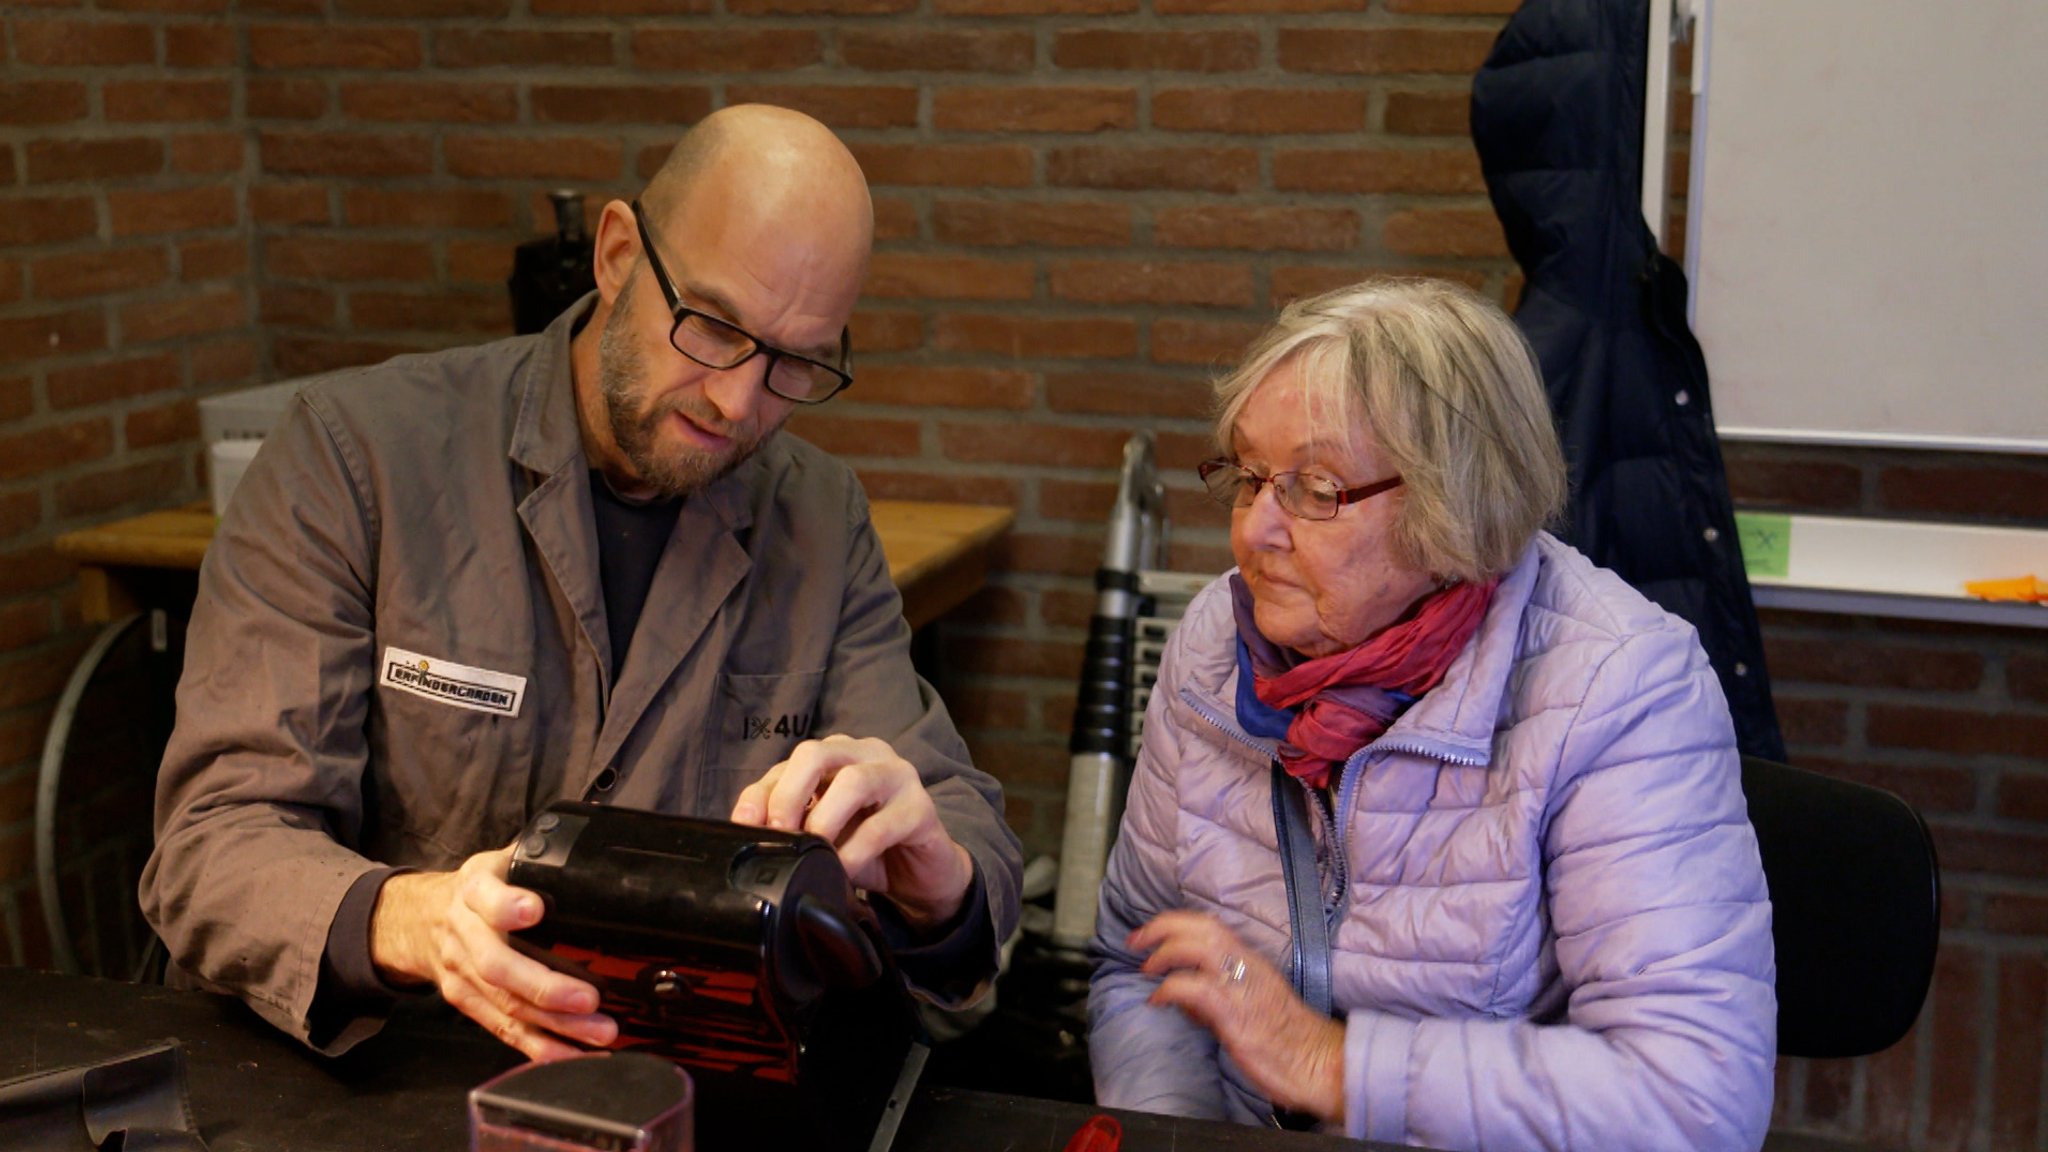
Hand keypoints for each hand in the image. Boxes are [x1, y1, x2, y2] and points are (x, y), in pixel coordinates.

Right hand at [368, 844, 617, 1060]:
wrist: (417, 919)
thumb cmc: (476, 889)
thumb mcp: (497, 861)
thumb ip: (536, 859)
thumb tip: (591, 854)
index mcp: (473, 889)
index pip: (486, 895)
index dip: (507, 905)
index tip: (534, 910)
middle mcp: (463, 933)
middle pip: (498, 966)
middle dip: (545, 986)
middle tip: (588, 998)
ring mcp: (462, 974)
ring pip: (506, 1004)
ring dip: (555, 1025)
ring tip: (599, 1032)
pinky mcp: (466, 1003)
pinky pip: (503, 1029)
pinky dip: (538, 1046)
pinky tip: (572, 1054)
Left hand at [731, 733, 974, 932]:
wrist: (922, 875)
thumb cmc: (867, 848)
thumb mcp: (821, 835)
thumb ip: (790, 825)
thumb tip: (747, 832)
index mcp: (836, 755)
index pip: (787, 764)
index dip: (759, 795)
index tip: (744, 826)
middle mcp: (866, 755)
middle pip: (815, 754)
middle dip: (787, 795)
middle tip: (779, 834)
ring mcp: (898, 777)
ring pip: (853, 781)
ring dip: (823, 820)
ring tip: (814, 850)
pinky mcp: (922, 808)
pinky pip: (882, 826)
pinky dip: (855, 851)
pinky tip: (842, 870)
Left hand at [1131, 910, 1345, 1125]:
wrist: (1321, 1063)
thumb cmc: (1287, 1040)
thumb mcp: (1249, 1007)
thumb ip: (1214, 998)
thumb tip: (1182, 999)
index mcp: (1251, 962)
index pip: (1210, 926)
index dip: (1174, 923)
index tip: (1148, 933)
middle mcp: (1248, 967)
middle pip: (1202, 927)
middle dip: (1162, 927)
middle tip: (1136, 941)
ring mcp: (1242, 989)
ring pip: (1199, 947)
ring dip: (1165, 953)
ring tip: (1147, 968)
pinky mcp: (1237, 1015)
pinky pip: (1197, 989)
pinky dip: (1170, 988)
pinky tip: (1157, 1000)